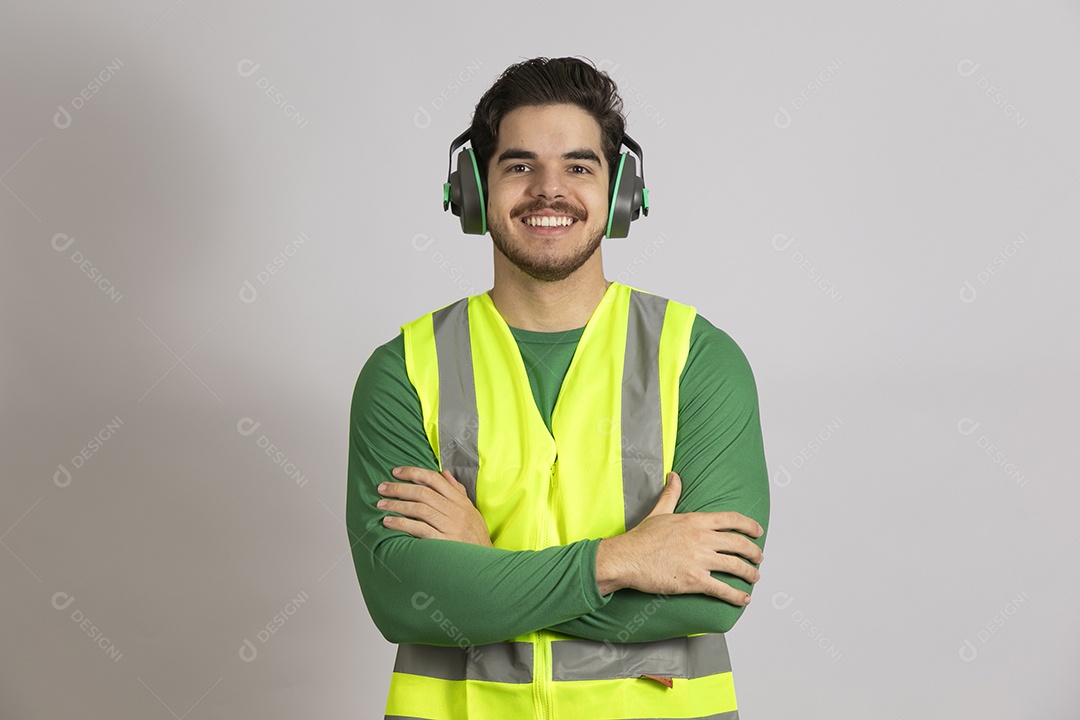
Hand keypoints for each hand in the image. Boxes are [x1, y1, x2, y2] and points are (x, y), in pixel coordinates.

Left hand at [377, 466, 492, 546]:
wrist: (485, 564)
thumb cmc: (475, 537)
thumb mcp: (471, 511)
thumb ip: (457, 491)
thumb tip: (444, 473)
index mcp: (461, 502)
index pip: (435, 480)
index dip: (414, 473)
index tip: (396, 472)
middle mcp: (456, 511)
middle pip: (424, 493)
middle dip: (400, 488)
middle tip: (382, 488)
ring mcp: (450, 527)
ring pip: (419, 509)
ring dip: (397, 505)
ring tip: (381, 505)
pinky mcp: (444, 542)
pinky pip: (419, 529)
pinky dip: (402, 524)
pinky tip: (389, 522)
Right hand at [595, 471, 763, 604]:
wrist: (627, 558)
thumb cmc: (641, 538)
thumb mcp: (659, 512)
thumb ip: (671, 494)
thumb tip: (674, 476)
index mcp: (695, 521)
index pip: (731, 520)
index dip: (749, 525)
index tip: (758, 531)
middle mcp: (701, 538)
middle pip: (739, 544)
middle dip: (754, 552)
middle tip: (759, 557)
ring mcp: (699, 560)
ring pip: (735, 566)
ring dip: (750, 573)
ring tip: (754, 577)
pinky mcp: (694, 580)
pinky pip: (722, 589)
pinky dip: (736, 595)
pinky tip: (744, 599)